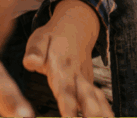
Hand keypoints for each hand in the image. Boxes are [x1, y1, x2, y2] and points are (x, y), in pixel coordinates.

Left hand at [24, 0, 112, 116]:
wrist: (76, 27)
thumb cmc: (52, 36)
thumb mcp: (39, 38)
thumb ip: (35, 51)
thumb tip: (30, 63)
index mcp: (62, 66)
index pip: (65, 90)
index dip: (68, 107)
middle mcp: (77, 75)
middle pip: (86, 99)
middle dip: (91, 115)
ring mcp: (86, 80)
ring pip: (96, 100)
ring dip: (101, 115)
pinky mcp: (90, 85)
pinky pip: (100, 100)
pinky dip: (106, 112)